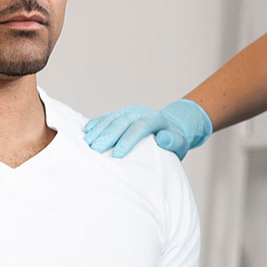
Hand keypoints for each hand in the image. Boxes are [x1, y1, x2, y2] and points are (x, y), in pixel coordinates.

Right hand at [84, 99, 212, 159]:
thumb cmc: (173, 140)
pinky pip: (107, 117)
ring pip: (112, 118)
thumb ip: (172, 141)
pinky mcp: (120, 114)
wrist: (170, 127)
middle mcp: (140, 112)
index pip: (140, 127)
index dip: (128, 140)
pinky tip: (87, 131)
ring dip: (99, 130)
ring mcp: (129, 112)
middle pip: (122, 122)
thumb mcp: (179, 142)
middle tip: (96, 149)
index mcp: (155, 119)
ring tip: (88, 143)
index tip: (117, 155)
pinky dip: (97, 123)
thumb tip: (163, 138)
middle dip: (108, 135)